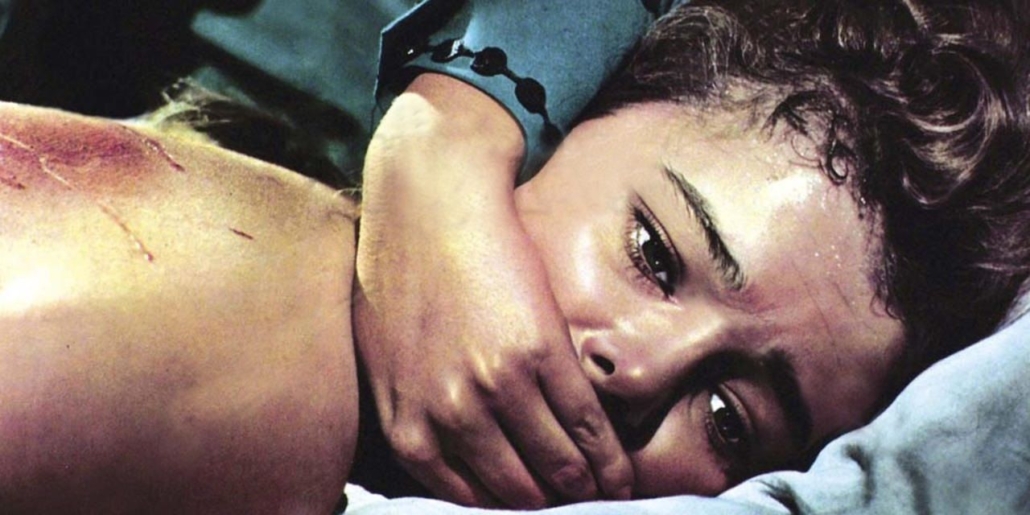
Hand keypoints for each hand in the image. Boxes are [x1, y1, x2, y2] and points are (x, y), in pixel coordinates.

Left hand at [353, 74, 632, 507]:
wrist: (429, 200)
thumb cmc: (399, 273)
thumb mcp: (382, 359)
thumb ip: (411, 414)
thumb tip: (445, 453)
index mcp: (408, 427)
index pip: (471, 500)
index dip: (512, 508)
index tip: (538, 505)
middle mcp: (450, 417)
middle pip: (518, 493)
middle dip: (553, 505)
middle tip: (579, 502)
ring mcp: (496, 386)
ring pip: (557, 467)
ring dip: (588, 489)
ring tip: (608, 493)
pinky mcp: (539, 351)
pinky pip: (584, 424)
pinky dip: (609, 457)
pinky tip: (620, 471)